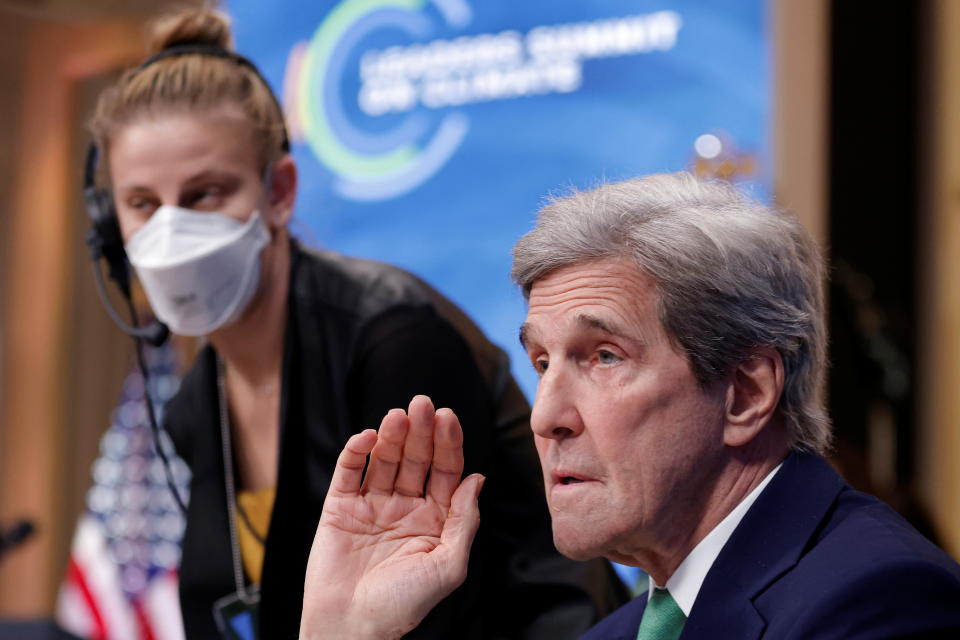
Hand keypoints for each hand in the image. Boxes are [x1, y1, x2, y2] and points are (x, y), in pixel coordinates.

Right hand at [299, 395, 483, 639]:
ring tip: (397, 416)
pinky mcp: (340, 508)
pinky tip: (367, 438)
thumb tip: (477, 480)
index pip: (445, 471)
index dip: (448, 444)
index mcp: (434, 519)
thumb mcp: (448, 566)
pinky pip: (349, 473)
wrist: (351, 628)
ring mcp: (372, 505)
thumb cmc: (403, 605)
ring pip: (385, 460)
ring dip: (392, 436)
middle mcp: (405, 507)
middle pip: (416, 459)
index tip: (449, 417)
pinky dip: (356, 453)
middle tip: (423, 404)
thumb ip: (464, 521)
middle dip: (421, 431)